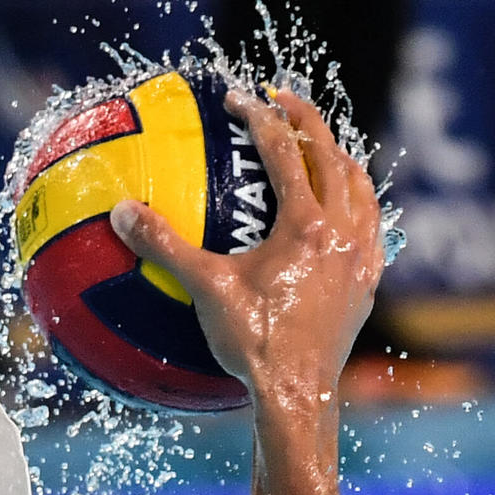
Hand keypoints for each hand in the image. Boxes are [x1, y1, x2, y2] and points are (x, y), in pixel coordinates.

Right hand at [107, 86, 383, 418]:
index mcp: (305, 224)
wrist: (298, 396)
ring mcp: (361, 256)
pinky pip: (373, 228)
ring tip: (321, 147)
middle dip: (307, 119)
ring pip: (361, 186)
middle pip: (332, 154)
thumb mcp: (204, 290)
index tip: (237, 99)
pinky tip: (345, 212)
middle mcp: (343, 231)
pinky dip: (358, 205)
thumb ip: (164, 246)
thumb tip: (122, 212)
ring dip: (340, 157)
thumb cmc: (253, 344)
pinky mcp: (368, 283)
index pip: (284, 150)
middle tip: (282, 100)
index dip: (259, 116)